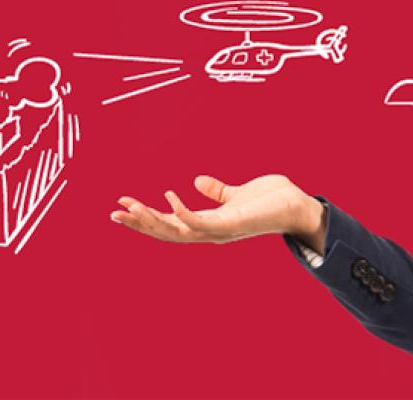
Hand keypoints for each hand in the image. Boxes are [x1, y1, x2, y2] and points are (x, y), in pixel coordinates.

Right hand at [110, 174, 323, 245]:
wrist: (298, 206)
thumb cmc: (271, 201)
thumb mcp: (237, 193)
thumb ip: (218, 191)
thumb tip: (198, 180)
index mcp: (209, 223)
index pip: (171, 224)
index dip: (147, 217)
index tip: (124, 205)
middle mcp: (211, 232)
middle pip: (167, 232)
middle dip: (139, 223)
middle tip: (114, 212)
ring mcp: (221, 231)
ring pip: (177, 231)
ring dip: (152, 220)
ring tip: (130, 206)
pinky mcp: (232, 224)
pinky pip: (201, 222)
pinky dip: (182, 212)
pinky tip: (168, 197)